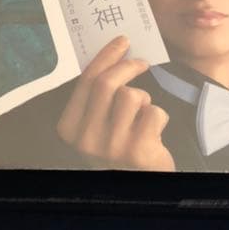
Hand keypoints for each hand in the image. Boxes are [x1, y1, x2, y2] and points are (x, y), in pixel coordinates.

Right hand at [56, 36, 174, 170]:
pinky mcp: (138, 151)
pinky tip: (153, 131)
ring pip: (132, 96)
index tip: (122, 42)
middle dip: (128, 66)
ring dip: (144, 100)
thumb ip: (96, 97)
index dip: (106, 56)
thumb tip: (113, 56)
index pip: (87, 81)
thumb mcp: (95, 126)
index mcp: (69, 128)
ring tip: (142, 116)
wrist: (137, 188)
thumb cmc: (117, 150)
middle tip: (141, 63)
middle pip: (107, 84)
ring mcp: (111, 146)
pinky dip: (159, 116)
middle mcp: (85, 139)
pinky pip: (154, 112)